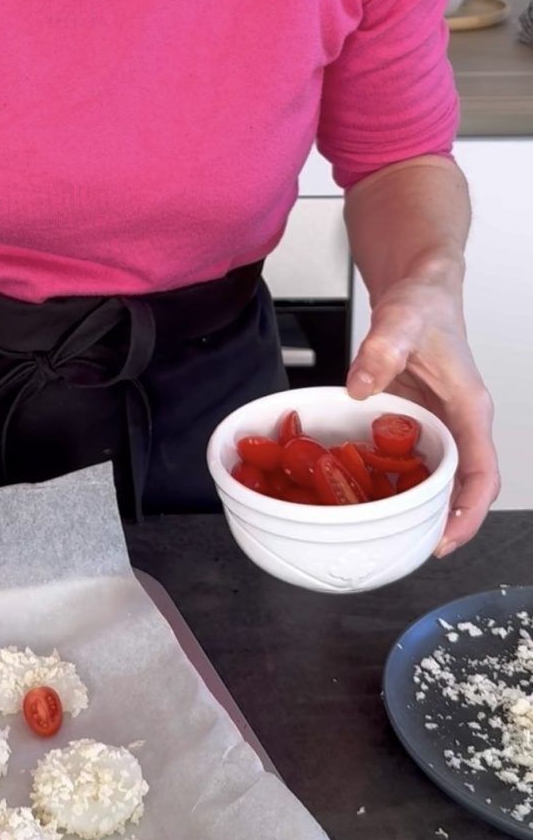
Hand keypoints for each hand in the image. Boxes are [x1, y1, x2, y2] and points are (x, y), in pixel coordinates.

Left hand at [347, 273, 498, 556]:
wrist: (418, 290)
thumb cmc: (424, 304)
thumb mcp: (402, 320)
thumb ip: (383, 349)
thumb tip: (361, 385)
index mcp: (469, 409)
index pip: (481, 473)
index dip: (468, 513)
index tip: (445, 541)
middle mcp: (457, 423)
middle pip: (459, 487)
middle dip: (438, 522)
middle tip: (403, 549)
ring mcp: (436, 425)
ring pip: (432, 478)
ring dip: (412, 507)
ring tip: (379, 534)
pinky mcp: (413, 423)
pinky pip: (405, 460)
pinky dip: (388, 481)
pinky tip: (358, 494)